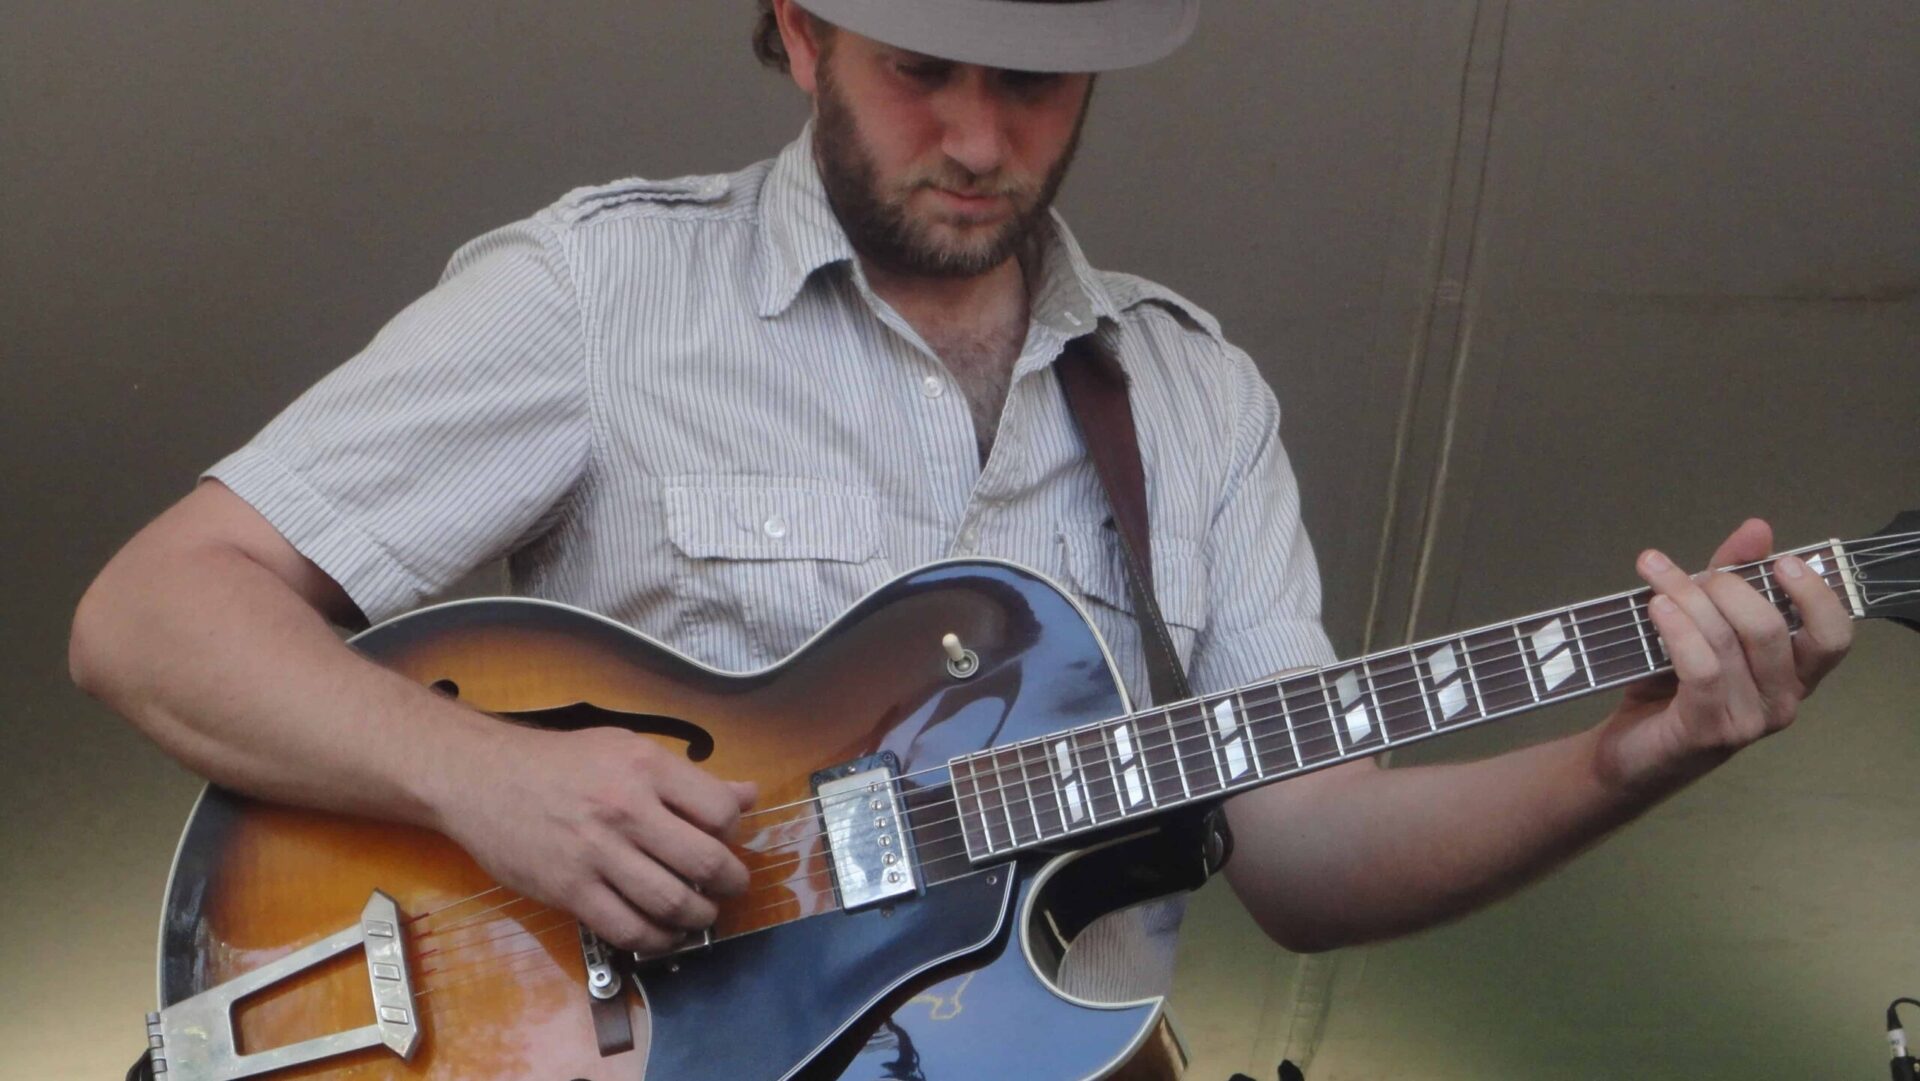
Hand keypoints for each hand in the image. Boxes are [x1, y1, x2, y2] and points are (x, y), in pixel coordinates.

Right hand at [432, 724, 757, 953]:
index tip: (727, 841)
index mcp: (645, 768)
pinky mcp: (569, 890)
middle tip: (730, 886)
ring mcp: (596, 853)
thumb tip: (748, 795)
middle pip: (704, 861)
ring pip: (671, 902)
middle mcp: (625, 809)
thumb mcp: (628, 751)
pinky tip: (664, 934)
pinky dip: (657, 940)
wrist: (482, 779)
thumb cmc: (561, 763)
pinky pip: (628, 929)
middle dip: (730, 882)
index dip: (734, 832)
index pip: (719, 811)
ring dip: (699, 916)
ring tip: (702, 913)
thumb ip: (689, 779)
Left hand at [1595, 518, 1852, 793]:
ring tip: (1656, 575)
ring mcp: (1749, 720)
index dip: (1816, 594)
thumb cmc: (1671, 687)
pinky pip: (1700, 668)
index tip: (1782, 561)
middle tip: (1693, 574)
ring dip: (1687, 597)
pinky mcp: (1709, 731)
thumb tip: (1758, 528)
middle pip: (1771, 628)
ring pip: (1727, 641)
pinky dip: (1677, 629)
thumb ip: (1731, 578)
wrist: (1627, 751)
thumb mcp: (1702, 624)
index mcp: (1793, 673)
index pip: (1834, 635)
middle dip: (1728, 587)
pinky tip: (1656, 606)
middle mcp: (1783, 699)